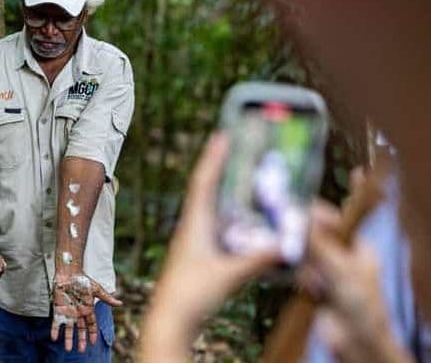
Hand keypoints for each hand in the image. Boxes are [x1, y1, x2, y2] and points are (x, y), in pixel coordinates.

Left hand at [50, 270, 121, 352]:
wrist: (69, 272)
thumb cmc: (83, 280)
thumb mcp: (96, 289)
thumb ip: (106, 298)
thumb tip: (120, 303)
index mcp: (87, 309)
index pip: (91, 324)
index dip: (92, 333)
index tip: (93, 342)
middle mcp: (78, 312)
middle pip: (80, 329)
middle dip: (81, 340)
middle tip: (81, 351)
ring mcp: (68, 311)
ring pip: (68, 328)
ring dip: (68, 339)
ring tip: (68, 349)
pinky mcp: (58, 308)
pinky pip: (56, 321)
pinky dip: (55, 329)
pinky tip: (54, 338)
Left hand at [141, 134, 278, 361]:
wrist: (170, 322)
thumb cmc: (190, 297)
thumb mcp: (228, 276)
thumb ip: (257, 260)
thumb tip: (287, 245)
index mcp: (194, 226)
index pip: (204, 183)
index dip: (214, 158)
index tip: (222, 134)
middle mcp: (193, 229)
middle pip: (207, 190)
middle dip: (222, 167)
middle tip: (235, 147)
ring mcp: (195, 242)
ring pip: (211, 208)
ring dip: (226, 190)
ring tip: (241, 175)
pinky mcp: (200, 256)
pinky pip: (216, 226)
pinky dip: (230, 215)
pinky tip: (243, 219)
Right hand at [300, 202, 413, 362]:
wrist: (355, 340)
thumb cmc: (360, 302)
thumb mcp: (341, 267)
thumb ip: (319, 242)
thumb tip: (304, 216)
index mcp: (357, 248)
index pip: (342, 221)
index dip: (332, 208)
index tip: (325, 192)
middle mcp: (340, 257)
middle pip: (317, 236)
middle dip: (309, 240)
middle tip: (293, 232)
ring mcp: (326, 272)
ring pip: (305, 255)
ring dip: (307, 267)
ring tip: (317, 282)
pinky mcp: (312, 287)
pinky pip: (299, 273)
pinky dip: (303, 280)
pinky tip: (313, 291)